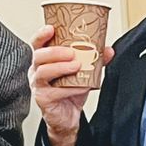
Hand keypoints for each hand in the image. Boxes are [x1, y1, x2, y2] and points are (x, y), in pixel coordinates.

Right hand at [29, 25, 109, 145]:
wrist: (67, 117)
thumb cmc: (70, 91)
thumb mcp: (83, 73)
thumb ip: (94, 60)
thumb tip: (108, 50)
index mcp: (44, 61)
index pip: (37, 44)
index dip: (41, 35)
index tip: (51, 28)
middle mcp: (37, 71)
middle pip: (39, 56)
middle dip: (55, 52)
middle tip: (72, 52)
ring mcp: (38, 85)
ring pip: (44, 72)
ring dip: (61, 67)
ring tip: (77, 65)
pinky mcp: (43, 99)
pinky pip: (55, 91)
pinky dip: (71, 88)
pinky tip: (82, 86)